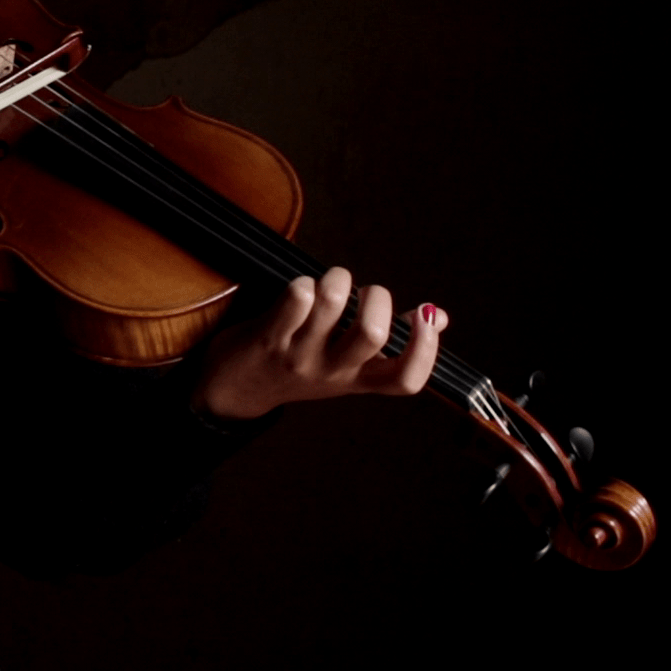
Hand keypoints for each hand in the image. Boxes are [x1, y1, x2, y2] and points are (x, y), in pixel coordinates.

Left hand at [194, 267, 447, 420]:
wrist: (232, 392)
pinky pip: (295, 298)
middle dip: (376, 296)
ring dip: (337, 279)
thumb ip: (387, 345)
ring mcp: (299, 357)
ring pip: (332, 305)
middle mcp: (332, 374)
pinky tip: (301, 290)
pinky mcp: (268, 339)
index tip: (425, 316)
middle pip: (373, 333)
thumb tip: (438, 316)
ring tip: (331, 282)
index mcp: (357, 381)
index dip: (426, 348)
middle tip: (362, 292)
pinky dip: (304, 283)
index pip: (406, 380)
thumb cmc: (297, 366)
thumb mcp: (345, 366)